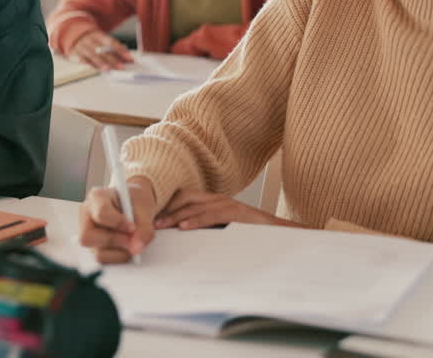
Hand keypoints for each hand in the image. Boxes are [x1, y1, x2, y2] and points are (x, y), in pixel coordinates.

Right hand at [69, 30, 133, 70]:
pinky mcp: (74, 52)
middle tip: (121, 68)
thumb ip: (113, 51)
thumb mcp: (100, 42)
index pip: (111, 42)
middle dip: (113, 59)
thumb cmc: (91, 42)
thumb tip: (127, 61)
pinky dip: (88, 63)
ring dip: (100, 62)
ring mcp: (81, 46)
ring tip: (108, 69)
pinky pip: (81, 58)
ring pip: (92, 54)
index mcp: (98, 35)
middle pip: (102, 50)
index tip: (129, 58)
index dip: (121, 50)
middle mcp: (89, 39)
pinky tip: (94, 68)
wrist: (71, 35)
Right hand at [78, 176, 155, 262]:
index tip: (133, 227)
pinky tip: (128, 247)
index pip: (101, 213)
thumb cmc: (136, 202)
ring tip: (133, 242)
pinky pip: (104, 260)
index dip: (118, 223)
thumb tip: (137, 248)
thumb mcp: (144, 208)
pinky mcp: (95, 248)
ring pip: (97, 253)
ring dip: (121, 252)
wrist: (137, 206)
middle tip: (132, 240)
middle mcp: (87, 216)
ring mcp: (89, 234)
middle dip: (114, 241)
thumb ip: (143, 227)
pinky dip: (120, 257)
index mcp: (97, 198)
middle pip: (88, 237)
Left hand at [155, 188, 274, 229]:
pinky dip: (195, 221)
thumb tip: (181, 235)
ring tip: (162, 226)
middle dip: (166, 210)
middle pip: (184, 198)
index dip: (167, 205)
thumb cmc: (249, 233)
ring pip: (194, 206)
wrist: (280, 232)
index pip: (184, 197)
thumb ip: (205, 227)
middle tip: (151, 223)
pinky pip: (211, 215)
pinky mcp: (236, 213)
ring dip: (175, 216)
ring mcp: (227, 204)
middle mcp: (218, 199)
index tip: (152, 216)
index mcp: (213, 201)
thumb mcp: (223, 228)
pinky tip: (184, 228)